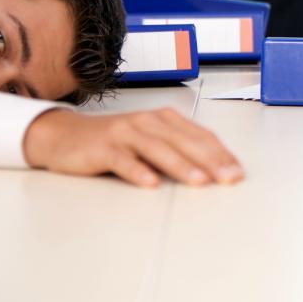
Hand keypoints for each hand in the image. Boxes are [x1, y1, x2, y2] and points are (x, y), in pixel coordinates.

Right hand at [23, 108, 243, 187]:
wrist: (65, 135)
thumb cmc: (115, 141)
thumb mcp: (150, 140)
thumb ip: (177, 149)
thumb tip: (213, 168)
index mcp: (165, 119)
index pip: (200, 136)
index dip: (221, 154)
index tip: (237, 172)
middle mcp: (148, 121)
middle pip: (185, 141)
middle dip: (210, 161)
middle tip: (229, 178)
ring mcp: (126, 133)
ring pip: (158, 149)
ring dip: (180, 166)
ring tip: (199, 181)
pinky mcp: (104, 147)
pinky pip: (124, 160)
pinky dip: (138, 171)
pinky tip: (150, 183)